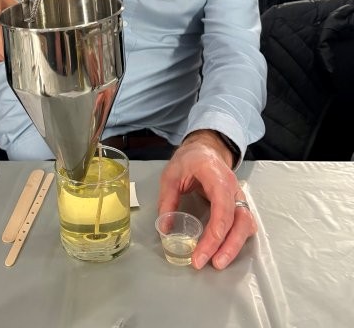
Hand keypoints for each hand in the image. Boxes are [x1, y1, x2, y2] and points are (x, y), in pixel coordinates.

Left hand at [158, 133, 255, 269]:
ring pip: (246, 224)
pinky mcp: (239, 204)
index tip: (202, 253)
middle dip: (228, 246)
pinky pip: (244, 224)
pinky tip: (225, 251)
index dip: (215, 234)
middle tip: (211, 264)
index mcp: (216, 176)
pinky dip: (237, 239)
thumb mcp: (171, 175)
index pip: (222, 208)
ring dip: (235, 246)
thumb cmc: (189, 160)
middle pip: (240, 220)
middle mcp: (233, 187)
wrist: (205, 149)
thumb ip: (167, 200)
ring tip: (218, 262)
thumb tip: (164, 227)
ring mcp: (239, 196)